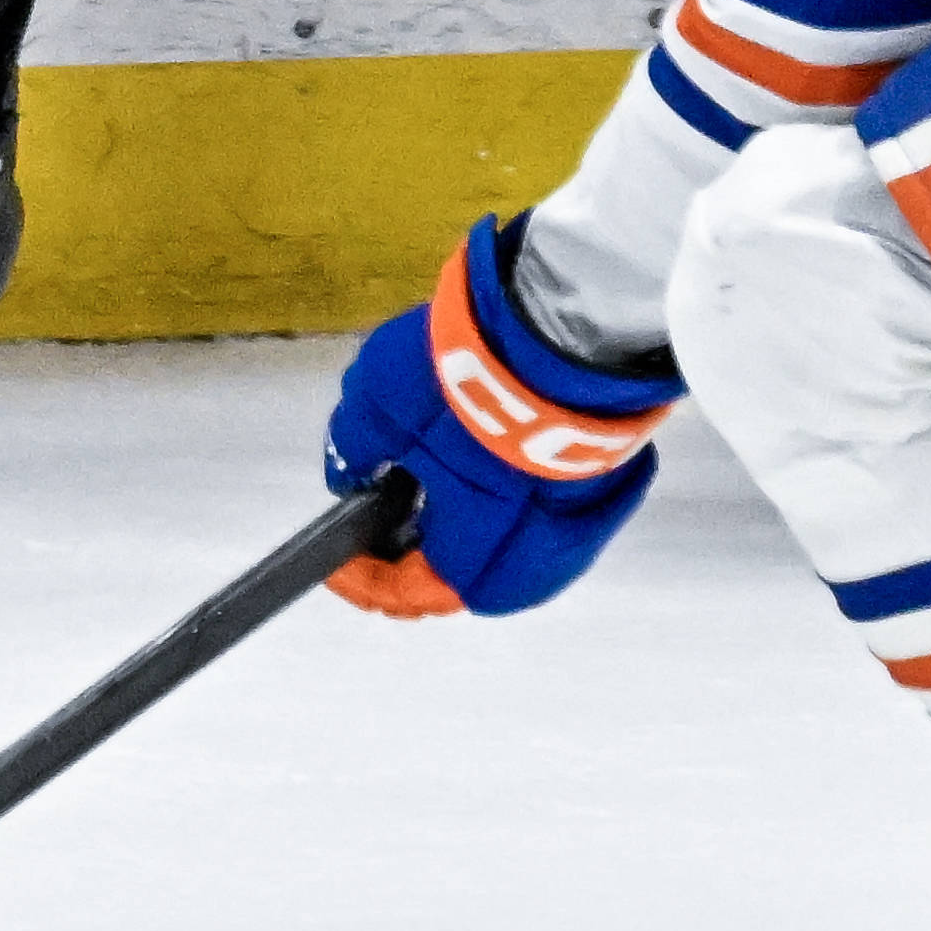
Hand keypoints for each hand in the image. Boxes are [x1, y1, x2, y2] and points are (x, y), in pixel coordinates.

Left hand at [320, 217, 672, 618]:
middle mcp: (530, 569)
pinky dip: (499, 495)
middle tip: (379, 511)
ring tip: (423, 478)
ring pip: (502, 542)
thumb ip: (352, 449)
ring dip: (459, 519)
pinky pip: (536, 509)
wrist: (567, 337)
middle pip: (459, 572)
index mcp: (471, 565)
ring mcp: (573, 533)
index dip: (361, 578)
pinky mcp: (597, 491)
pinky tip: (475, 456)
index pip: (404, 593)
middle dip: (414, 548)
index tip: (333, 557)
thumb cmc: (464, 393)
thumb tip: (347, 472)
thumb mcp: (378, 410)